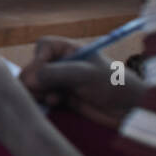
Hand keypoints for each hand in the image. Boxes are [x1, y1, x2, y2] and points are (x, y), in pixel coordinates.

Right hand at [19, 36, 144, 126]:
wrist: (127, 109)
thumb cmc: (112, 84)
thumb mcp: (84, 75)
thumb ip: (55, 73)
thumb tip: (28, 80)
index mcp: (69, 49)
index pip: (43, 46)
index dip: (38, 59)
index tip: (42, 73)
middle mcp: (62, 63)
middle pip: (34, 66)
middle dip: (36, 79)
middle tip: (45, 90)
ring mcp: (61, 80)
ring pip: (34, 83)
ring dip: (39, 91)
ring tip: (54, 98)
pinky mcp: (61, 96)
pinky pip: (42, 96)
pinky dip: (44, 99)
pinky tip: (57, 103)